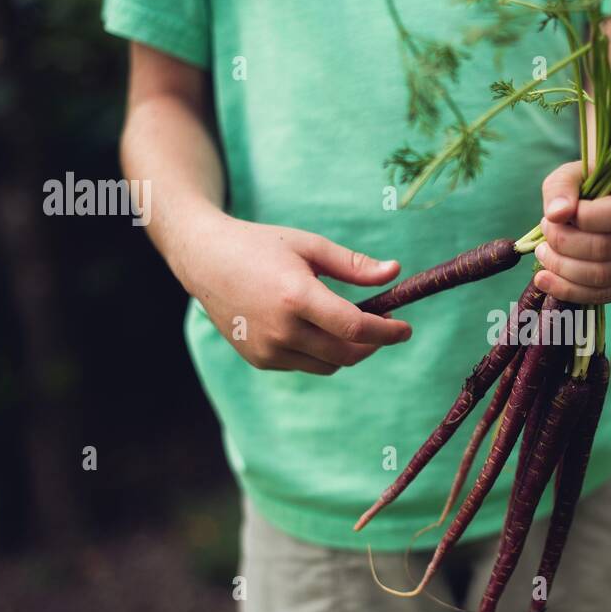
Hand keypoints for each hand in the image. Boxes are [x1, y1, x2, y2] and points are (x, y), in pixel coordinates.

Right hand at [178, 213, 411, 374]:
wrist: (205, 260)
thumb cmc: (261, 246)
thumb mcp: (309, 246)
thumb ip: (353, 265)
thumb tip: (395, 272)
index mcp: (296, 296)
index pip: (355, 328)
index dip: (387, 332)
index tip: (405, 328)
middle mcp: (281, 329)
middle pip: (346, 354)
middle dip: (373, 344)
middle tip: (384, 323)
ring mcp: (268, 349)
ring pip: (329, 365)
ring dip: (349, 350)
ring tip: (351, 322)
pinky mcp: (260, 359)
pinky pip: (305, 364)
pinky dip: (321, 352)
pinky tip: (317, 327)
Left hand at [532, 162, 610, 303]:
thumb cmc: (594, 184)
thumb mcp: (575, 174)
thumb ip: (562, 187)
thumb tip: (555, 215)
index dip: (581, 217)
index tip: (555, 215)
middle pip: (606, 249)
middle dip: (564, 244)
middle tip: (544, 233)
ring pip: (602, 276)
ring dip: (562, 268)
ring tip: (543, 253)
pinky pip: (601, 295)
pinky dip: (568, 290)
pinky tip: (544, 279)